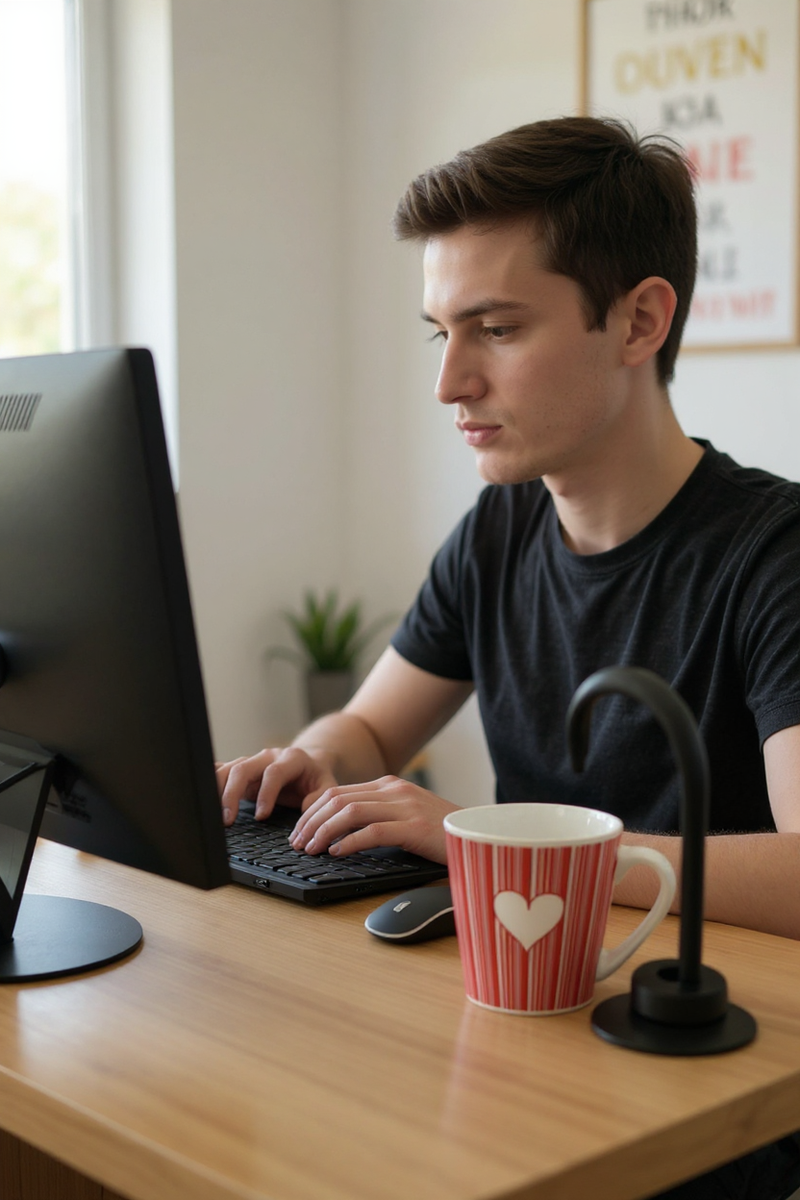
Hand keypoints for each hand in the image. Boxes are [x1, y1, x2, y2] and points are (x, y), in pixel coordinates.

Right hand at [216, 747, 337, 825]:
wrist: (309, 762)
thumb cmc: (316, 778)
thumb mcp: (327, 788)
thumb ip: (319, 802)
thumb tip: (303, 822)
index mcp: (292, 759)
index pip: (274, 773)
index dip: (266, 793)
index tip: (261, 816)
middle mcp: (268, 756)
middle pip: (244, 768)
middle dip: (232, 794)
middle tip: (228, 820)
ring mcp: (252, 761)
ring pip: (228, 769)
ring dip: (217, 790)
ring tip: (212, 815)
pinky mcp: (241, 768)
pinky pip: (221, 771)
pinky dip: (210, 783)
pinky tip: (201, 798)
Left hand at [288, 776, 458, 863]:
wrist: (482, 835)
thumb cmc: (442, 832)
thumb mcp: (407, 816)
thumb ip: (379, 816)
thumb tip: (340, 832)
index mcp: (390, 786)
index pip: (338, 792)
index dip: (312, 811)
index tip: (300, 830)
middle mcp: (395, 790)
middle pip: (337, 799)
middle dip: (310, 821)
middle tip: (297, 842)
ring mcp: (405, 807)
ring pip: (349, 812)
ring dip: (323, 831)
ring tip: (311, 849)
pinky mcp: (414, 828)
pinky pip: (371, 832)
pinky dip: (348, 842)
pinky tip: (336, 853)